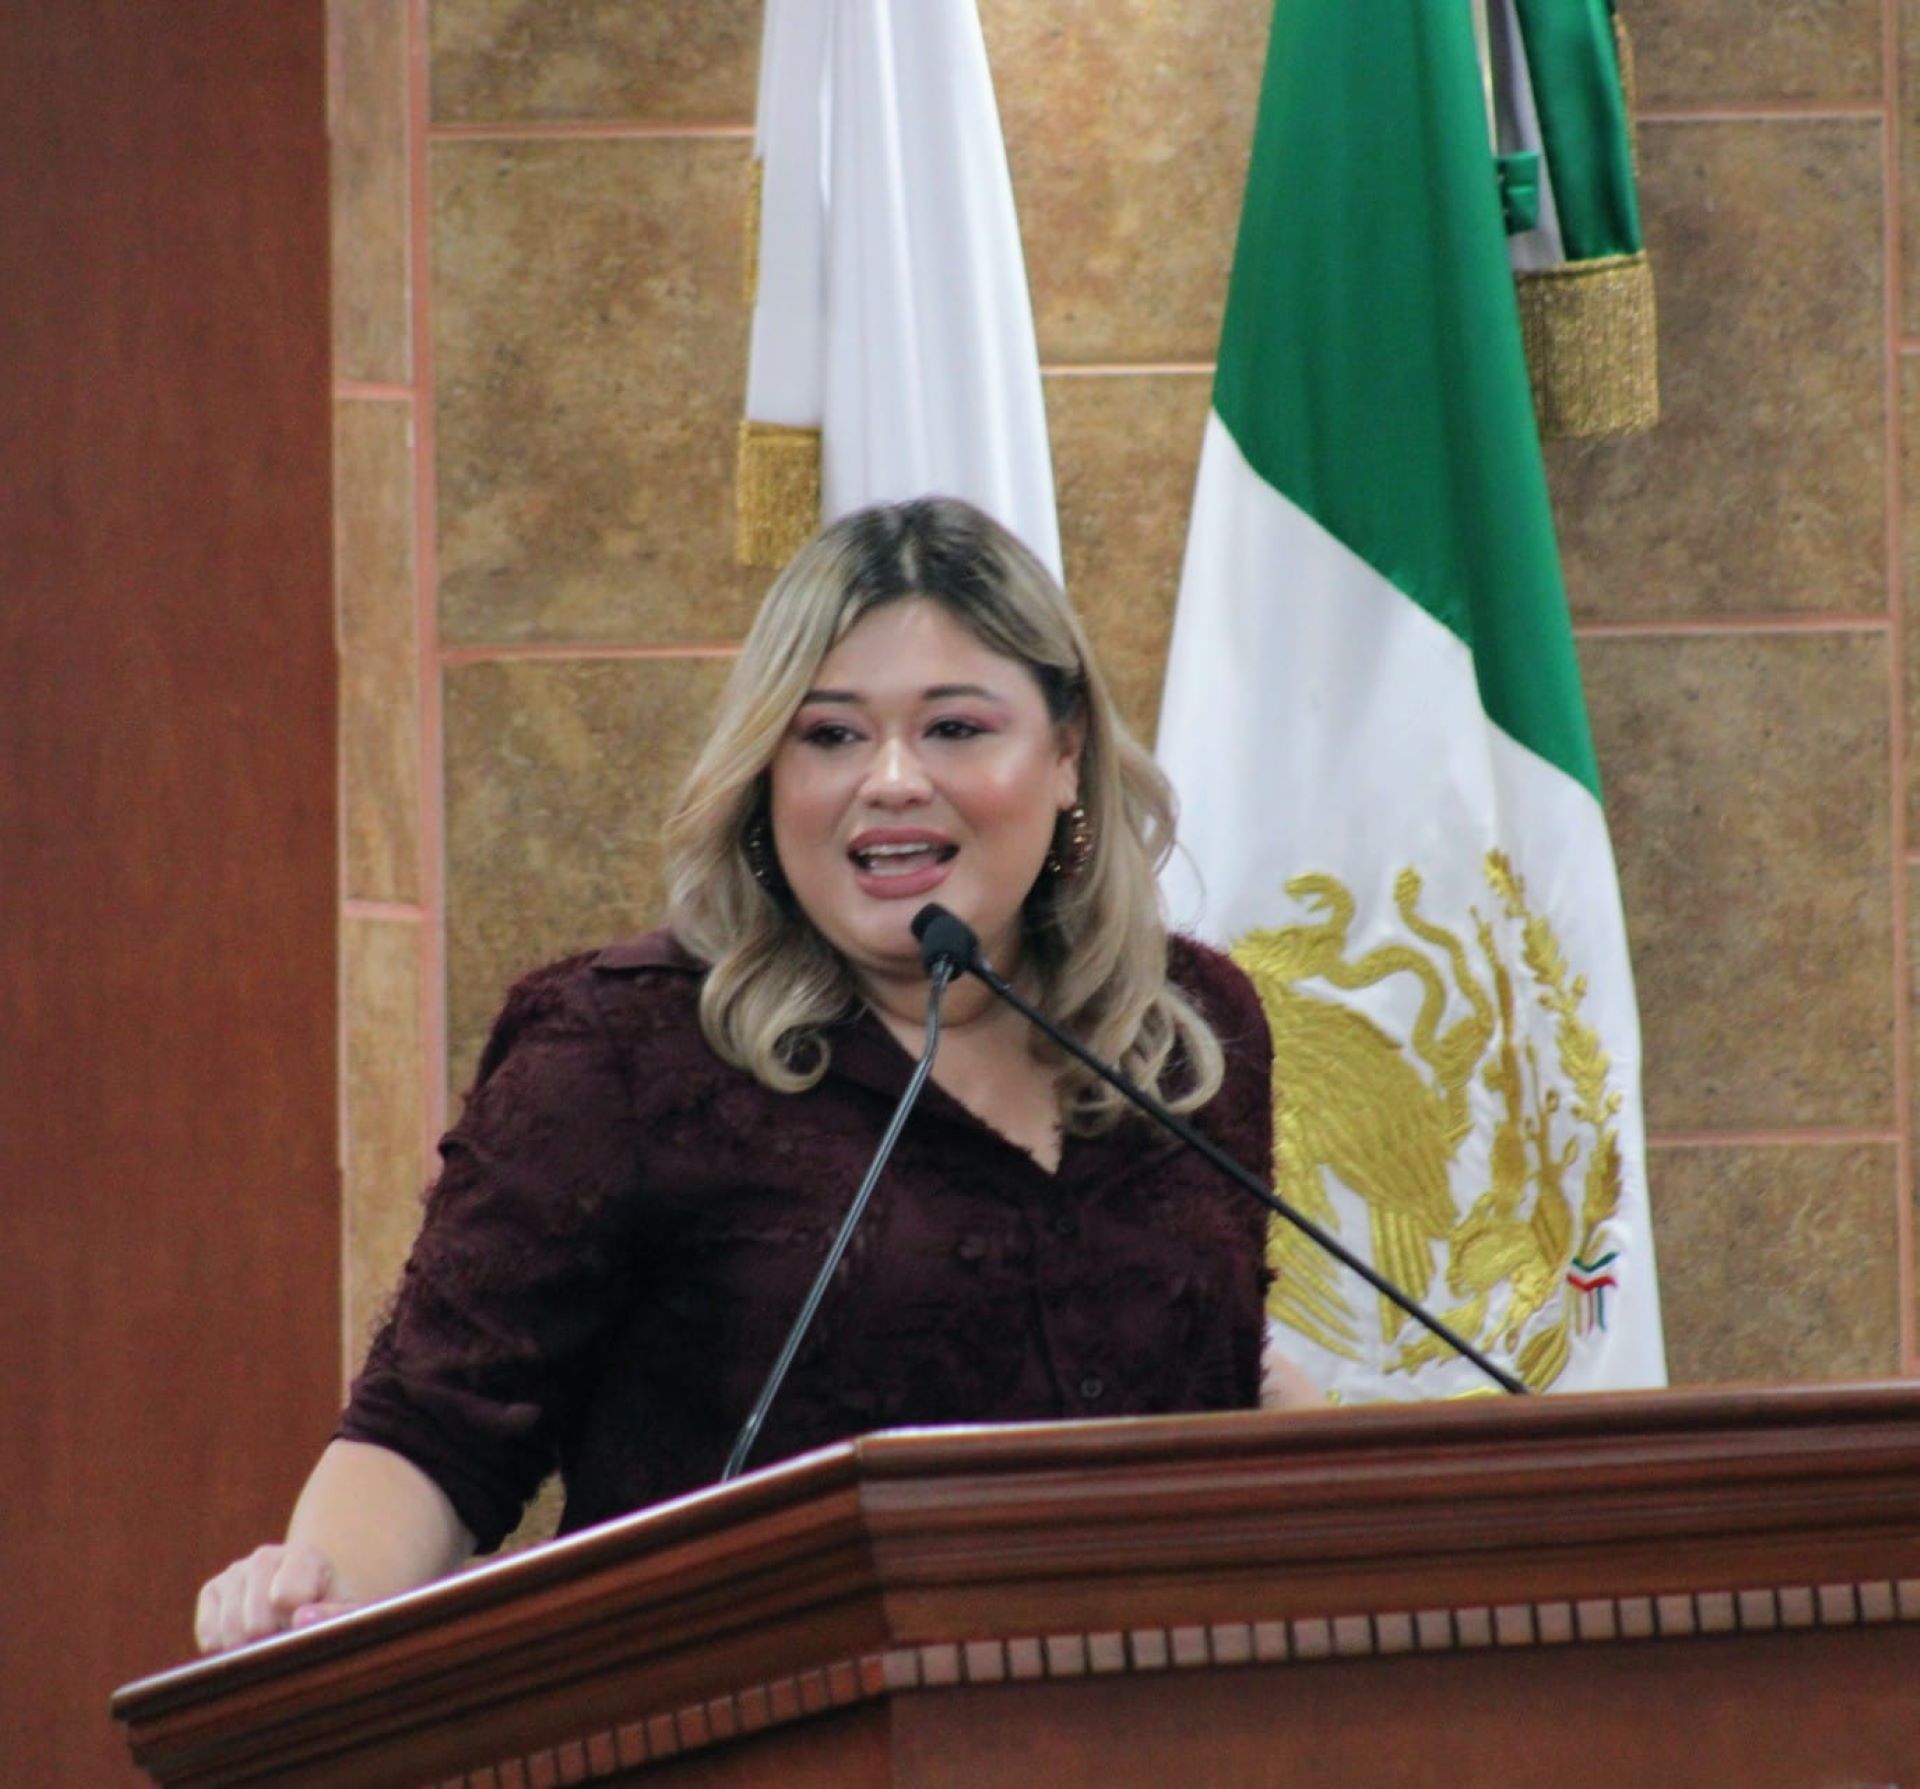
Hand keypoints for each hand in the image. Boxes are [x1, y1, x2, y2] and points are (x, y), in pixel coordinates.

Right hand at [193, 1543, 358, 1653]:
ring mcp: (236, 1572)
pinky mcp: (211, 1591)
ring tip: (272, 1637)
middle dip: (272, 1641)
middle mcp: (266, 1556)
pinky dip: (226, 1650)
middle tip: (289, 1636)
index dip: (295, 1624)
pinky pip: (209, 1636)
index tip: (307, 1625)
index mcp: (305, 1556)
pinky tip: (247, 1640)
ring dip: (250, 1649)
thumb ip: (334, 1616)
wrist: (308, 1601)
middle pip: (255, 1624)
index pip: (286, 1597)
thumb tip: (300, 1618)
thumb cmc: (329, 1610)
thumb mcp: (347, 1614)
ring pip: (230, 1632)